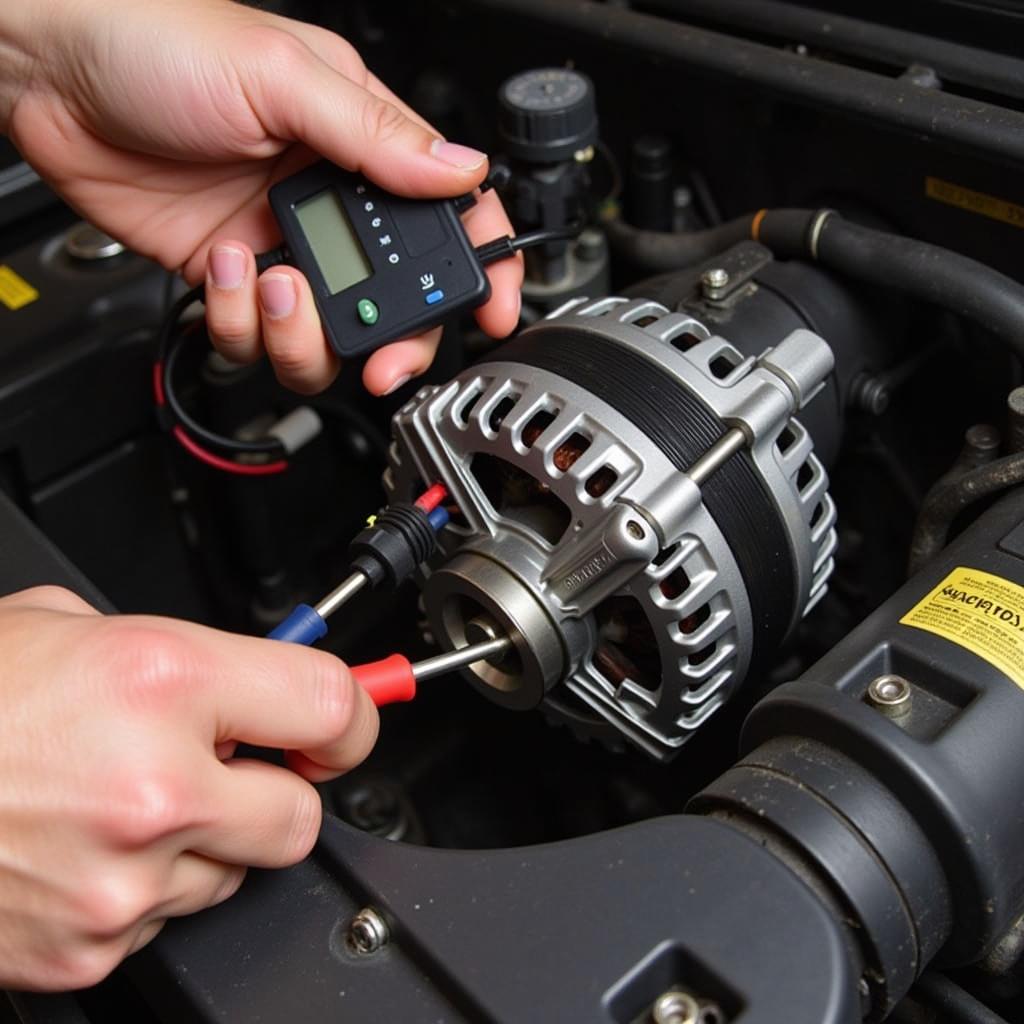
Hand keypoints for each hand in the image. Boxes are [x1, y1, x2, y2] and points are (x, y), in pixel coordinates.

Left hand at [0, 0, 521, 394]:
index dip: (482, 264)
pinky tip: (224, 265)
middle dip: (393, 340)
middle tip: (381, 356)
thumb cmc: (154, 37)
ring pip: (326, 336)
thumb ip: (376, 135)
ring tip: (273, 282)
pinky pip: (255, 336)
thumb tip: (460, 170)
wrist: (48, 71)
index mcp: (360, 143)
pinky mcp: (231, 279)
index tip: (494, 309)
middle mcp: (328, 201)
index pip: (447, 210)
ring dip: (302, 334)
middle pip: (395, 301)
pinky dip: (238, 318)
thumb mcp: (281, 75)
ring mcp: (281, 245)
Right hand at [0, 587, 377, 990]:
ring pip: (231, 873)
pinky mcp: (85, 950)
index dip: (350, 715)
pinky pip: (162, 921)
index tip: (343, 721)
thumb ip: (183, 655)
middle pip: (299, 814)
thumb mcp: (72, 628)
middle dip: (275, 789)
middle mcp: (155, 784)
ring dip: (201, 840)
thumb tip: (254, 685)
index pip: (331, 706)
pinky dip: (141, 888)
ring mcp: (120, 880)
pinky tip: (80, 848)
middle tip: (227, 765)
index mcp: (162, 680)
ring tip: (120, 800)